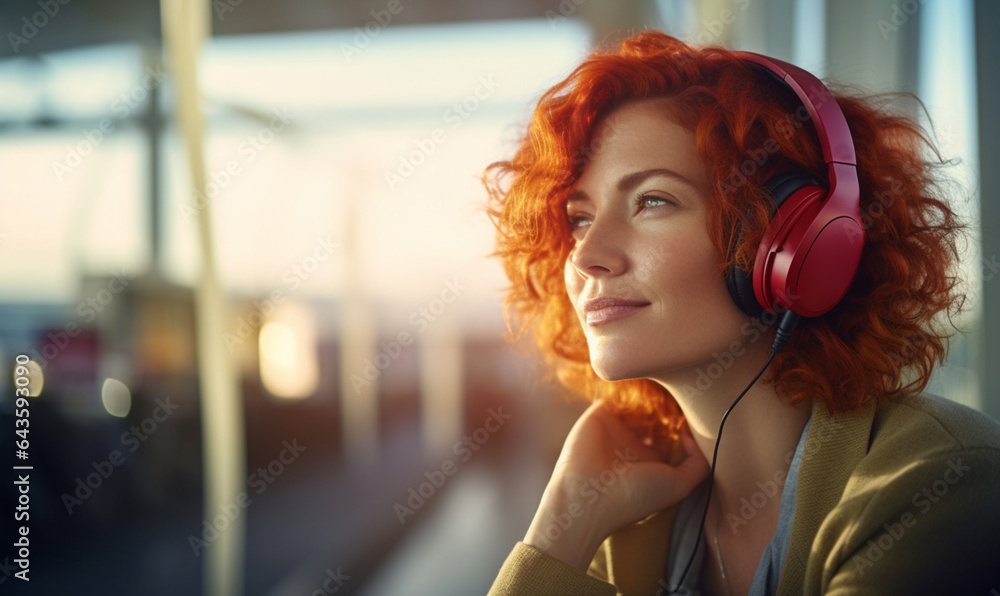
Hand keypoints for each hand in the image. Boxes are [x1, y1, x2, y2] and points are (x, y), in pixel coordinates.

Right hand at [523, 400, 709, 570]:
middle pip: (654, 415)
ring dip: (651, 393)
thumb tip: (690, 435)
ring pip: (637, 402)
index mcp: (649, 460)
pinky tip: (646, 383)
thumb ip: (697, 463)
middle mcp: (632, 442)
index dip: (683, 424)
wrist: (589, 493)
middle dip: (669, 405)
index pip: (669, 435)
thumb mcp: (678, 486)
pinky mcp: (599, 413)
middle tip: (684, 393)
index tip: (697, 413)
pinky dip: (629, 386)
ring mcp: (615, 427)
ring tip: (667, 384)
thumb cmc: (635, 495)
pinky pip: (617, 393)